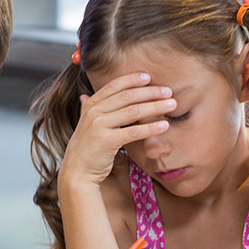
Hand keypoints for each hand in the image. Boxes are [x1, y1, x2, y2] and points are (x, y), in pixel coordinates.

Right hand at [60, 72, 174, 186]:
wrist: (76, 171)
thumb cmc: (86, 148)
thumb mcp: (85, 124)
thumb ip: (87, 109)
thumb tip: (85, 95)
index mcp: (91, 104)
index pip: (114, 86)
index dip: (132, 79)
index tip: (149, 77)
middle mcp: (94, 112)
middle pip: (128, 96)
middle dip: (151, 92)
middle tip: (169, 91)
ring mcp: (99, 125)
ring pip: (133, 111)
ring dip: (155, 107)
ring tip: (172, 105)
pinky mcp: (106, 141)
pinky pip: (133, 132)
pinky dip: (150, 128)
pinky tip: (164, 126)